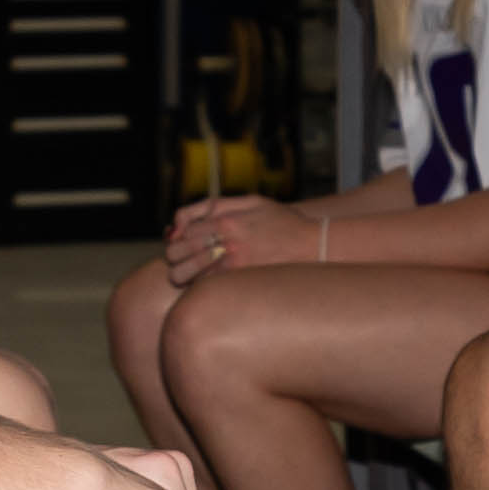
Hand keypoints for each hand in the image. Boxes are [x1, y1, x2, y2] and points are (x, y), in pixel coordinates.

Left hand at [158, 197, 320, 286]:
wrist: (313, 244)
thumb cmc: (281, 221)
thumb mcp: (250, 201)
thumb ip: (214, 205)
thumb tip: (183, 219)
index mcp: (226, 221)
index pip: (183, 231)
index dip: (179, 237)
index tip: (184, 241)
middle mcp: (226, 244)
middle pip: (177, 253)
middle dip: (175, 256)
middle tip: (182, 259)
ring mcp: (232, 267)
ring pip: (185, 275)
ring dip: (182, 275)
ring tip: (190, 274)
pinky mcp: (240, 284)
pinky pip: (205, 288)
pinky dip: (200, 286)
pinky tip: (209, 283)